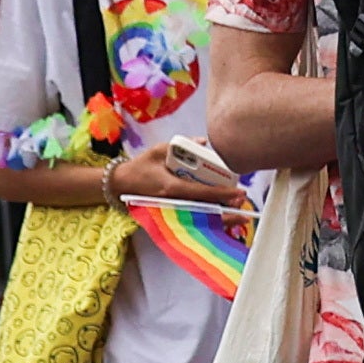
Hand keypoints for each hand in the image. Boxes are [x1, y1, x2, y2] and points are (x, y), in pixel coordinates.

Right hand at [113, 135, 243, 209]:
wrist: (120, 184)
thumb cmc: (140, 167)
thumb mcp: (158, 151)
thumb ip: (181, 145)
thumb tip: (204, 142)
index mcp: (172, 187)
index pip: (203, 192)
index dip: (223, 194)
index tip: (240, 193)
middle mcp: (174, 202)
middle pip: (206, 209)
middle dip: (227, 209)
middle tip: (243, 204)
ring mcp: (173, 211)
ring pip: (201, 218)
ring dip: (221, 218)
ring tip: (239, 215)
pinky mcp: (171, 214)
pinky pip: (194, 220)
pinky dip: (208, 220)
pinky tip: (222, 219)